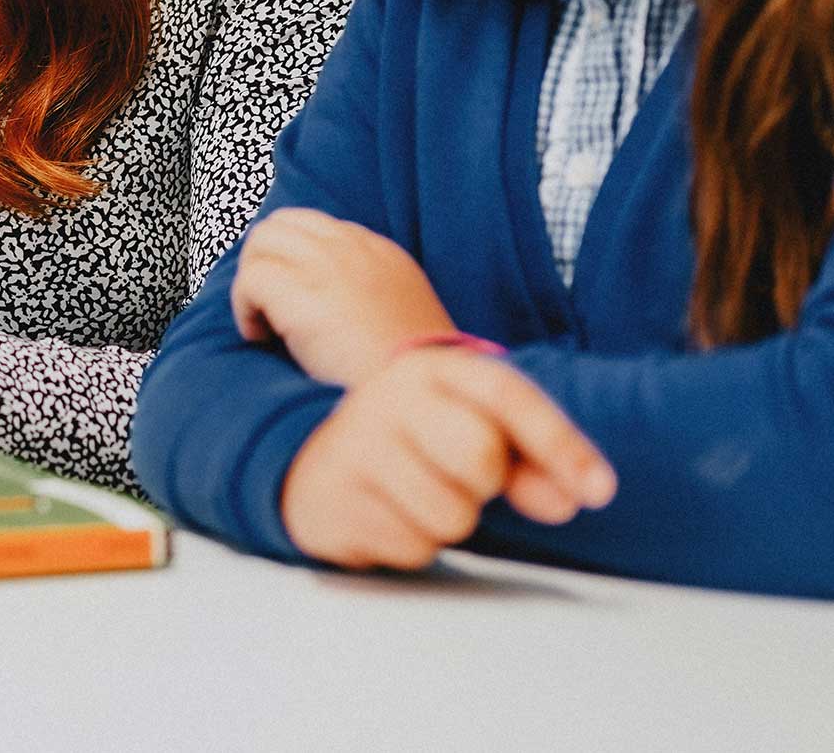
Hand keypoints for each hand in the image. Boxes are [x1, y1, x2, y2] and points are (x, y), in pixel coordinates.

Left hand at [230, 209, 456, 387]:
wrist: (415, 398)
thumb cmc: (403, 373)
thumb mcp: (398, 315)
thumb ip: (364, 291)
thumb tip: (316, 297)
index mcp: (380, 252)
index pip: (315, 226)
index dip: (292, 259)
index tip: (292, 296)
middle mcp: (353, 248)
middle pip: (281, 224)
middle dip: (263, 259)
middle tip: (267, 305)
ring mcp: (328, 266)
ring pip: (261, 241)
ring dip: (252, 280)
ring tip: (265, 323)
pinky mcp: (303, 293)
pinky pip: (251, 279)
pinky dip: (244, 309)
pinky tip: (260, 339)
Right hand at [281, 348, 616, 571]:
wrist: (315, 459)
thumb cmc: (417, 444)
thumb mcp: (473, 428)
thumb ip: (533, 458)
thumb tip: (576, 498)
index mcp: (429, 368)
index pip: (505, 393)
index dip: (559, 441)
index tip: (601, 492)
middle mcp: (385, 398)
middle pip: (479, 457)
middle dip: (485, 484)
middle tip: (461, 477)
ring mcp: (353, 448)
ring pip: (450, 516)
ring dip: (449, 520)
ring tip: (418, 494)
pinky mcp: (333, 501)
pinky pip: (413, 548)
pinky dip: (413, 542)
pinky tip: (389, 513)